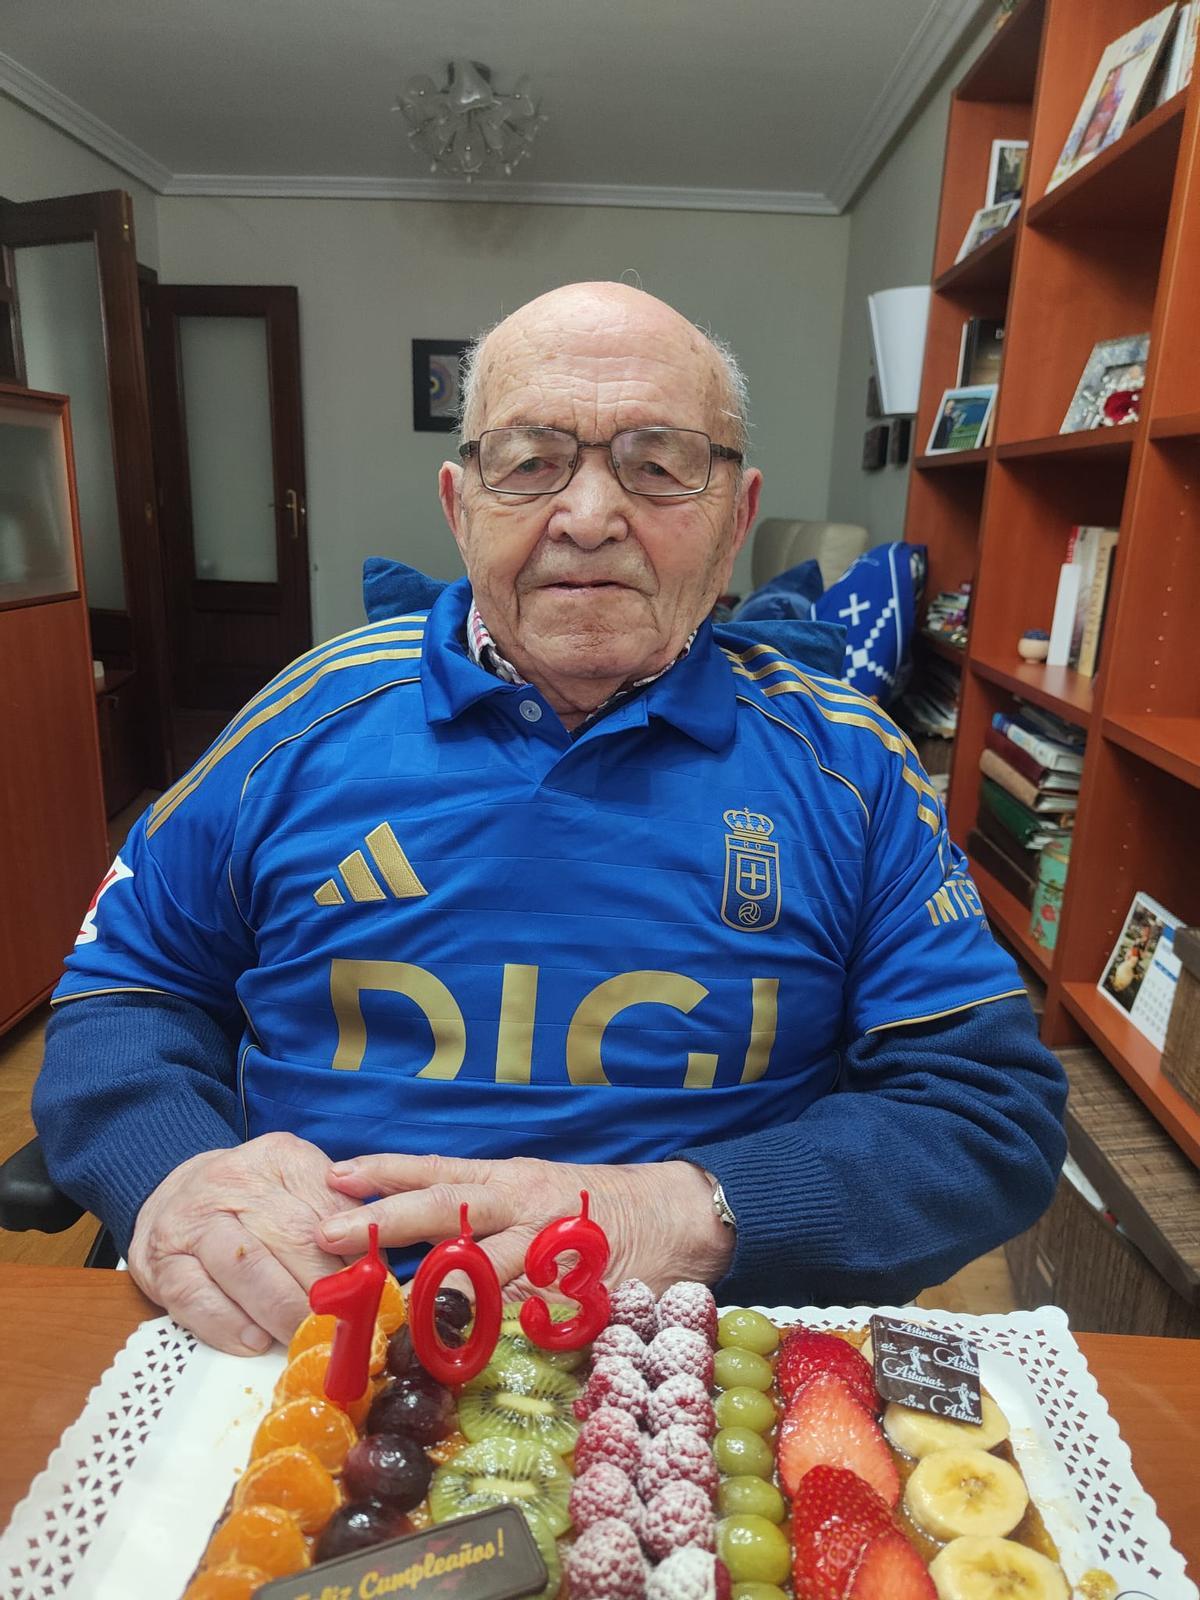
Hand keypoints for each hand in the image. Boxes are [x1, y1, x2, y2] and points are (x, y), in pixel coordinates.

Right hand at [128, 1132, 361, 1354]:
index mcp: (280, 1158)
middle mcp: (234, 1181)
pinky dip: (231, 1326)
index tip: (371, 1287)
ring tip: (305, 1336)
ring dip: (283, 1310)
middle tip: (346, 1324)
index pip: (330, 1204)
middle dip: (325, 1288)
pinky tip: (255, 1342)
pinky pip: (198, 1299)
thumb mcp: (296, 1185)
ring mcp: (192, 1221)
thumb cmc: (250, 1199)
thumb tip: (375, 1264)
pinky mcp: (161, 1264)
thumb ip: (336, 1213)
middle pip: (294, 1237)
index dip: (355, 1252)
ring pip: (248, 1267)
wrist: (172, 1192)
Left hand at [317, 1153, 733, 1294]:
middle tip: (327, 1233)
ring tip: (379, 1306)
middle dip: (382, 1219)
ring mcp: (546, 1244)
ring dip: (429, 1285)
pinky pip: (527, 1310)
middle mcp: (520, 1202)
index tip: (333, 1175)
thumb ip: (479, 1215)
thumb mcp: (531, 1193)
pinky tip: (462, 1348)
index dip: (385, 1172)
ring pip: (479, 1260)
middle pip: (442, 1206)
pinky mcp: (574, 1284)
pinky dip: (496, 1328)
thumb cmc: (590, 1208)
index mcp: (506, 1179)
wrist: (675, 1213)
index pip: (435, 1170)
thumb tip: (409, 1245)